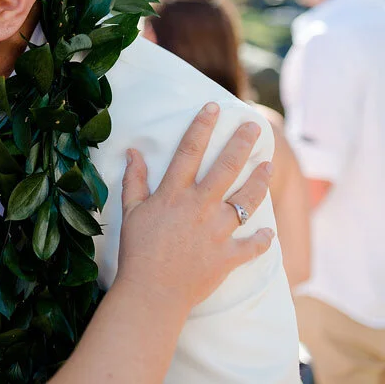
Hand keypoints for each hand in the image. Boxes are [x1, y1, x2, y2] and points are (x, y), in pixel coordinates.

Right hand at [114, 102, 273, 314]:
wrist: (151, 292)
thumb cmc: (136, 251)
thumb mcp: (130, 211)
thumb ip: (134, 180)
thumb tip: (133, 152)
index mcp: (174, 194)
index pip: (189, 151)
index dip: (202, 126)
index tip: (213, 107)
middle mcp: (200, 207)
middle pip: (226, 168)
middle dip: (242, 143)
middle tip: (254, 127)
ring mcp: (217, 231)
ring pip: (246, 200)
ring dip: (259, 181)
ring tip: (267, 166)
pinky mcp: (228, 256)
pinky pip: (252, 246)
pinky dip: (262, 239)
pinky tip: (268, 232)